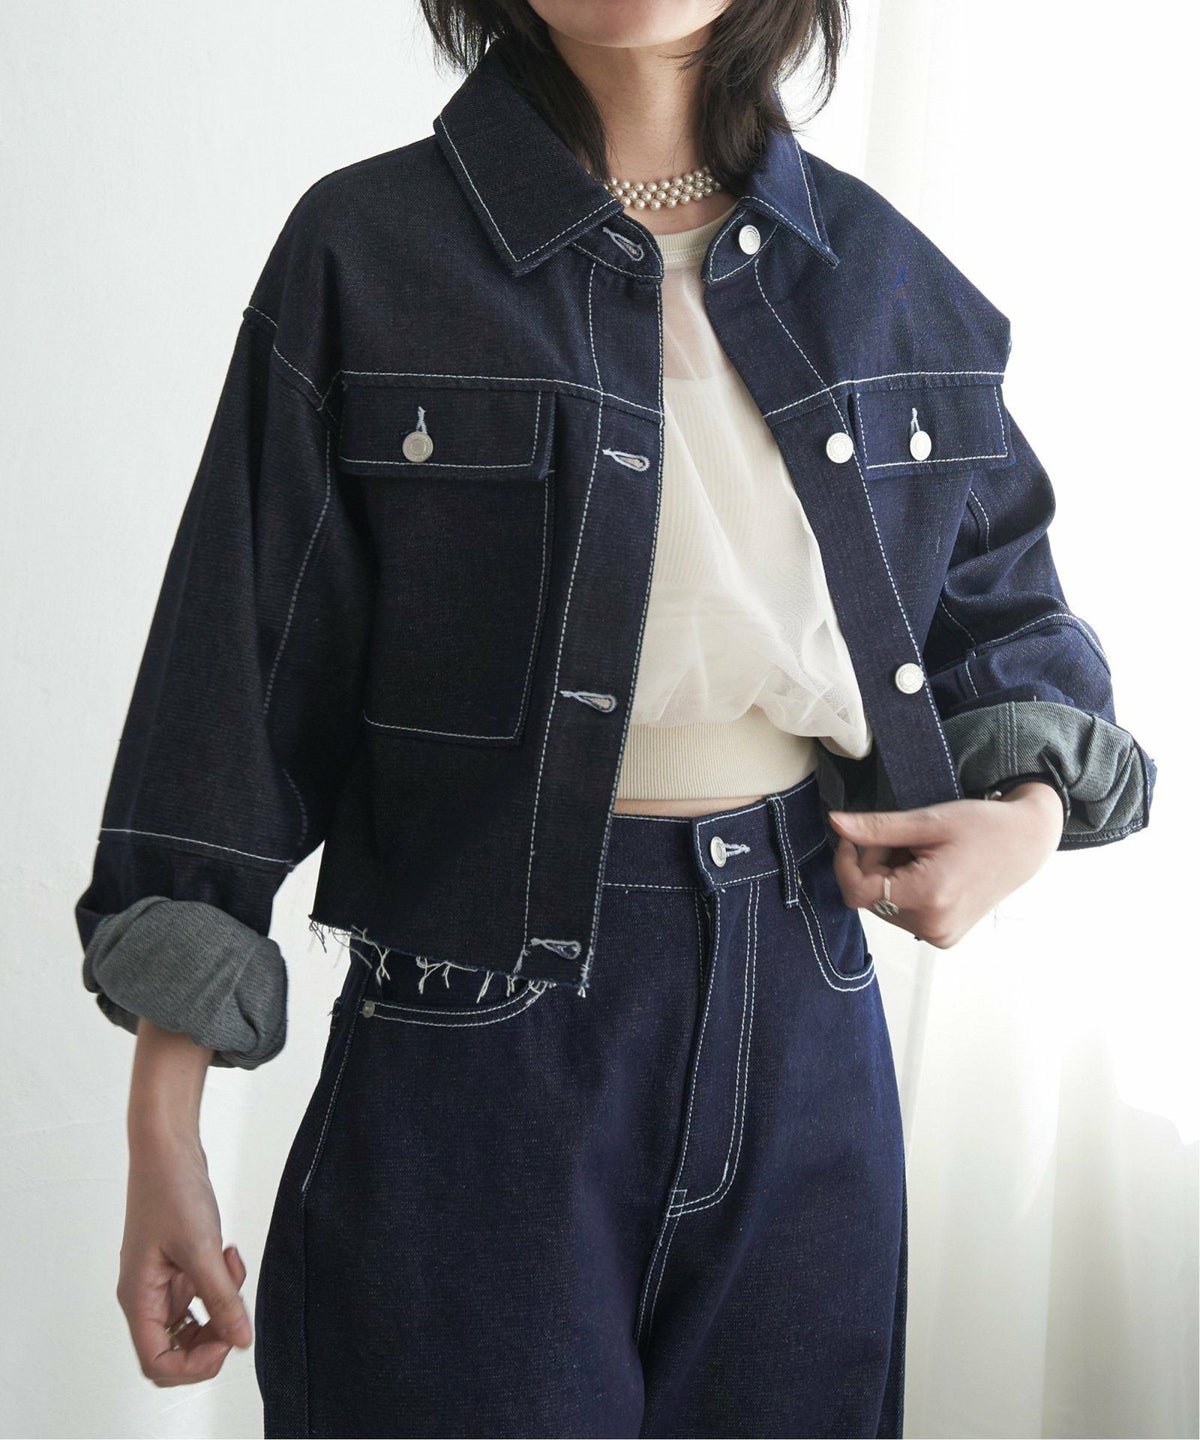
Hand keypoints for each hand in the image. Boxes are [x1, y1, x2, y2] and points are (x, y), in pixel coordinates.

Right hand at [118, 1129, 252, 1385]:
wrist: (167, 1148)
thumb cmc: (171, 1191)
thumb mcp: (201, 1248)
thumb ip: (221, 1297)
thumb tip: (241, 1340)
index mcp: (139, 1298)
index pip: (158, 1362)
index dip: (194, 1364)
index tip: (226, 1338)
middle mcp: (146, 1296)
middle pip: (175, 1349)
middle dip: (211, 1338)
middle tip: (235, 1312)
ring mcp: (161, 1281)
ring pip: (192, 1322)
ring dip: (220, 1308)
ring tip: (232, 1270)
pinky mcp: (177, 1265)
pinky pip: (200, 1293)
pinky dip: (220, 1284)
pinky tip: (229, 1256)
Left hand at [827, 781, 1064, 946]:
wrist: (1026, 843)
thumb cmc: (982, 825)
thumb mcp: (928, 820)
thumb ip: (877, 828)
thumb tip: (834, 824)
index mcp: (928, 896)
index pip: (857, 891)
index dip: (846, 862)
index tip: (852, 836)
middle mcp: (932, 925)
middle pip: (871, 896)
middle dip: (876, 865)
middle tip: (906, 840)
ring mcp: (940, 935)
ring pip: (884, 905)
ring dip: (890, 877)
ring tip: (923, 855)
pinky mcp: (944, 937)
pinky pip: (903, 913)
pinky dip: (905, 889)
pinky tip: (931, 871)